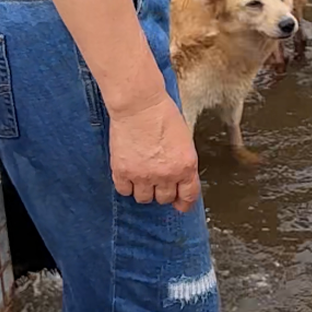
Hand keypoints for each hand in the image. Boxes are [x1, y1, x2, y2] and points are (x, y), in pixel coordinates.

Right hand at [109, 92, 201, 210]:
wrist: (139, 105)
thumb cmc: (162, 115)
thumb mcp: (184, 141)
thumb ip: (182, 162)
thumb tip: (179, 178)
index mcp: (186, 166)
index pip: (188, 196)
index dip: (184, 203)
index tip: (180, 206)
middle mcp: (166, 175)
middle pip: (164, 198)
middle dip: (162, 191)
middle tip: (157, 182)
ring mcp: (143, 175)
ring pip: (144, 198)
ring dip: (144, 190)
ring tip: (141, 177)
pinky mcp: (123, 172)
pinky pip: (124, 190)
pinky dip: (126, 186)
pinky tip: (128, 175)